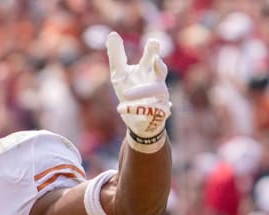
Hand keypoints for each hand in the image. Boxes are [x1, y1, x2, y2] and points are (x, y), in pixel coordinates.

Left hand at [106, 31, 170, 152]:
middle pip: (162, 71)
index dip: (153, 50)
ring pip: (158, 91)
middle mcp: (157, 82)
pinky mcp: (159, 113)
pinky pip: (150, 110)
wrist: (137, 121)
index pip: (151, 57)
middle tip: (156, 60)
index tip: (153, 41)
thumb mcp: (119, 74)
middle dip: (159, 66)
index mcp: (148, 70)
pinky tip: (121, 108)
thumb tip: (112, 34)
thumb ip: (117, 56)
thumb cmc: (130, 93)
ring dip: (142, 91)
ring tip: (125, 93)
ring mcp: (160, 97)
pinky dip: (135, 109)